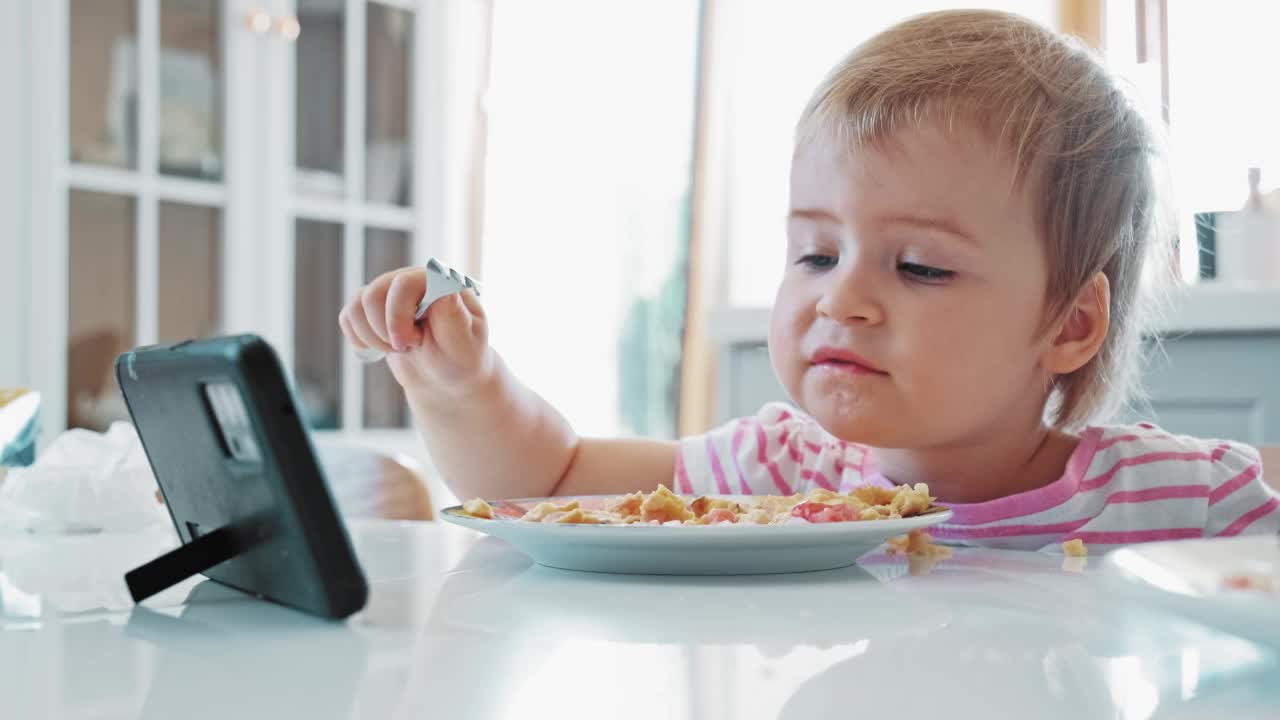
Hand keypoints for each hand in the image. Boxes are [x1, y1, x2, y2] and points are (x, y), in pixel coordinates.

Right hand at [338, 266, 493, 400]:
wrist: (447, 376)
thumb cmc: (460, 358)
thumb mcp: (464, 342)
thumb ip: (454, 314)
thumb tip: (442, 280)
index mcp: (438, 282)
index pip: (404, 283)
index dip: (398, 315)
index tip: (411, 343)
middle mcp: (411, 280)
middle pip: (375, 294)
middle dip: (385, 330)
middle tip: (407, 348)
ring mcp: (389, 292)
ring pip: (358, 304)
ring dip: (373, 336)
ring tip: (398, 348)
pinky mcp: (372, 309)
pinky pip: (348, 316)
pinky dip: (360, 338)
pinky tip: (381, 348)